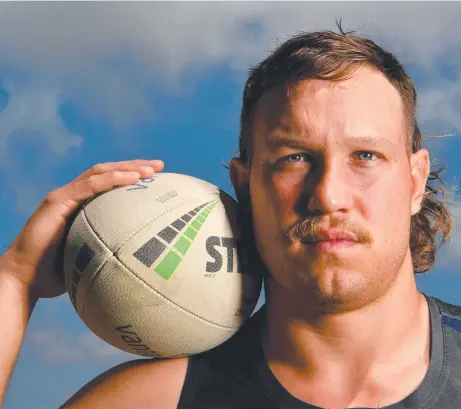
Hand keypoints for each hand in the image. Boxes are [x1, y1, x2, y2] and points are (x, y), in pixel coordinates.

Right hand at [0, 159, 163, 299]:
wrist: (26, 278)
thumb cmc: (59, 271)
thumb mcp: (92, 254)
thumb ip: (111, 246)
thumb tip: (141, 254)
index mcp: (82, 205)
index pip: (110, 182)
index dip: (132, 176)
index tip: (157, 178)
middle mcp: (73, 195)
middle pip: (108, 172)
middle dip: (135, 166)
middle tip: (160, 166)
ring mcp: (64, 196)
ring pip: (99, 173)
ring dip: (127, 168)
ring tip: (151, 170)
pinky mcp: (56, 202)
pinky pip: (88, 186)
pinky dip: (112, 179)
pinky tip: (132, 178)